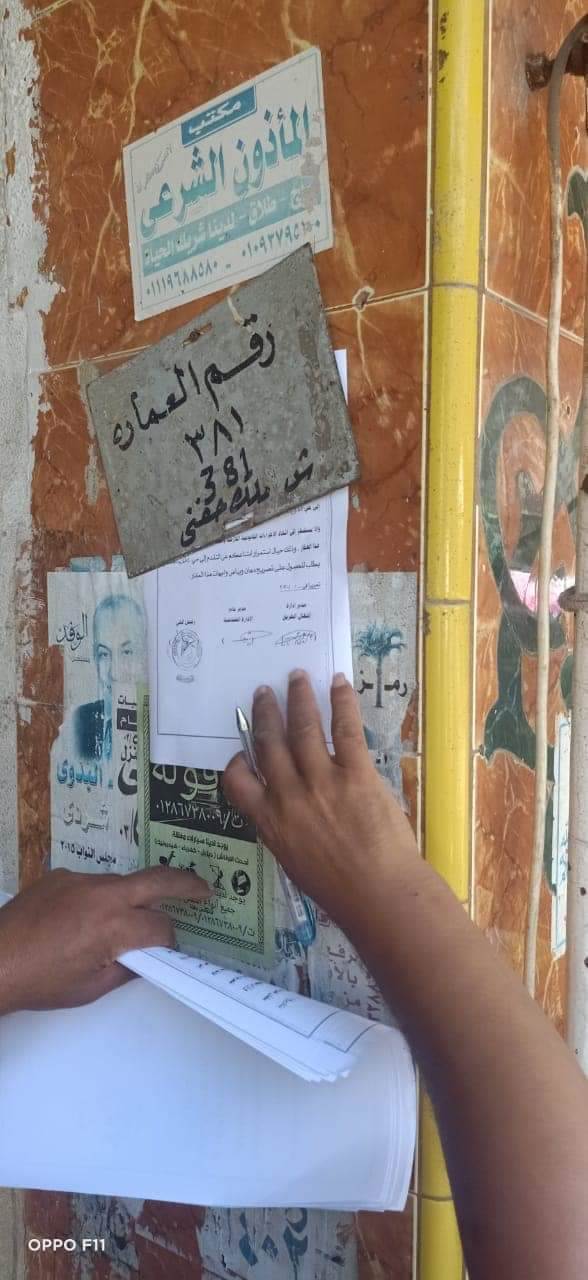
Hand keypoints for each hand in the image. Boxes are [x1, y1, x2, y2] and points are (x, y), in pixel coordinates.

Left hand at [0, 866, 211, 1013]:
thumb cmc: (40, 981)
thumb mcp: (91, 987)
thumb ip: (127, 968)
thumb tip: (147, 958)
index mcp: (114, 926)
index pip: (161, 926)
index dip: (169, 941)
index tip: (168, 950)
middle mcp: (102, 894)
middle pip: (158, 879)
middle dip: (187, 884)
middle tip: (205, 890)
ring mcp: (80, 880)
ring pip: (123, 883)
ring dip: (134, 897)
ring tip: (128, 921)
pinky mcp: (61, 875)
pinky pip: (93, 883)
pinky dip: (99, 898)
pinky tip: (84, 921)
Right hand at [224, 671, 416, 938]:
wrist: (379, 894)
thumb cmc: (340, 892)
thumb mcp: (296, 864)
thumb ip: (287, 833)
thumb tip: (289, 816)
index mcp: (270, 823)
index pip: (238, 782)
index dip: (237, 761)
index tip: (241, 749)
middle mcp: (290, 796)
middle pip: (270, 744)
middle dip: (265, 714)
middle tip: (263, 692)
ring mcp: (322, 781)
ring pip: (303, 729)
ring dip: (298, 699)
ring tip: (296, 677)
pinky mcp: (356, 773)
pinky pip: (345, 730)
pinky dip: (341, 702)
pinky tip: (338, 683)